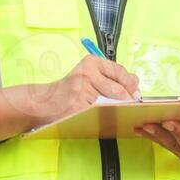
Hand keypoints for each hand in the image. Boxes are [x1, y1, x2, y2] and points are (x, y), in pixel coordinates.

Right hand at [16, 55, 140, 127]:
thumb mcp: (89, 76)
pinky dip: (105, 116)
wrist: (44, 102)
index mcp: (91, 62)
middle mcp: (86, 73)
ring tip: (117, 111)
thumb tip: (135, 81)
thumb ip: (110, 76)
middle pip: (118, 88)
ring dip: (117, 109)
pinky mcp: (78, 106)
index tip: (135, 93)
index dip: (131, 84)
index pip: (120, 71)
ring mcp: (81, 90)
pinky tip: (104, 117)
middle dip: (128, 99)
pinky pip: (100, 112)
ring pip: (111, 102)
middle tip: (131, 105)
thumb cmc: (70, 90)